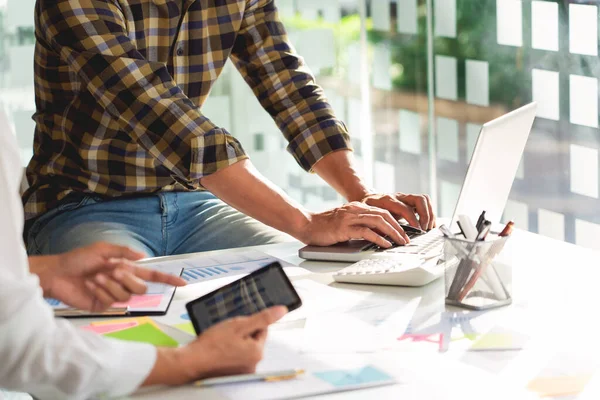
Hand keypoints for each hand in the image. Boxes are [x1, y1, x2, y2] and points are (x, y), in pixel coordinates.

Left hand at [35, 242, 185, 311]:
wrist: (57, 274)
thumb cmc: (78, 259)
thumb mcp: (102, 249)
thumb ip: (124, 252)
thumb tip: (143, 256)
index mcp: (126, 269)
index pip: (152, 275)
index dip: (167, 279)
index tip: (182, 283)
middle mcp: (123, 283)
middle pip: (141, 287)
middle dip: (128, 278)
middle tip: (112, 270)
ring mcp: (113, 295)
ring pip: (126, 295)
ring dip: (111, 284)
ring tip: (95, 277)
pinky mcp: (102, 306)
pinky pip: (111, 301)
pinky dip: (100, 291)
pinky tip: (90, 285)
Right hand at [167, 306, 287, 383]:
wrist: (192, 360)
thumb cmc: (212, 343)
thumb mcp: (239, 325)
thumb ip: (262, 318)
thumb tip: (282, 311)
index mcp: (257, 352)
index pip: (262, 329)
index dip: (249, 322)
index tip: (236, 324)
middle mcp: (253, 364)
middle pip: (253, 338)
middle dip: (242, 332)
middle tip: (227, 331)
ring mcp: (243, 370)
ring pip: (244, 346)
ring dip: (235, 340)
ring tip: (222, 340)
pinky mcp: (233, 372)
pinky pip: (236, 355)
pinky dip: (229, 350)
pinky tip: (220, 348)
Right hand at [298, 202, 410, 247]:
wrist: (306, 224)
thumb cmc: (324, 226)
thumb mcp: (345, 222)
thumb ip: (359, 225)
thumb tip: (377, 235)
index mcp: (357, 207)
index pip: (382, 212)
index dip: (395, 222)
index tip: (404, 232)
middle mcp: (355, 209)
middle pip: (384, 215)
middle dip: (398, 227)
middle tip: (407, 239)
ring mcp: (350, 218)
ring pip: (378, 221)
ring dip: (393, 232)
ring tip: (400, 242)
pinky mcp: (344, 228)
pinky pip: (366, 231)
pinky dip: (379, 238)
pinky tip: (385, 244)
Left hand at [360, 193, 435, 230]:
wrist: (367, 198)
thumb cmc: (367, 208)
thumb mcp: (369, 217)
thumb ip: (377, 226)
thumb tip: (383, 239)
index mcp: (388, 200)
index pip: (405, 208)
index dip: (413, 220)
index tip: (418, 230)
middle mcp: (399, 196)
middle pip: (419, 199)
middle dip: (425, 215)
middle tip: (424, 229)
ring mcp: (405, 197)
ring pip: (424, 199)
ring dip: (430, 213)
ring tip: (429, 227)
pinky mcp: (410, 200)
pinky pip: (424, 202)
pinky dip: (429, 212)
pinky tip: (428, 223)